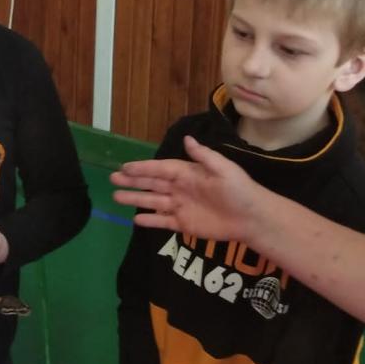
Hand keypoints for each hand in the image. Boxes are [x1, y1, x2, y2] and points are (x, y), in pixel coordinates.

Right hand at [110, 135, 263, 243]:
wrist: (252, 218)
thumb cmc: (239, 190)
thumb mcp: (223, 168)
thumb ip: (203, 156)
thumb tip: (187, 138)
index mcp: (188, 173)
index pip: (160, 169)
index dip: (143, 168)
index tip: (125, 167)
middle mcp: (181, 188)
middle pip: (152, 184)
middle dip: (132, 181)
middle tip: (112, 178)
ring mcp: (181, 207)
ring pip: (152, 202)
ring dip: (135, 199)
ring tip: (116, 197)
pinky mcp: (184, 225)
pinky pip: (162, 222)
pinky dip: (149, 220)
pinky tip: (135, 219)